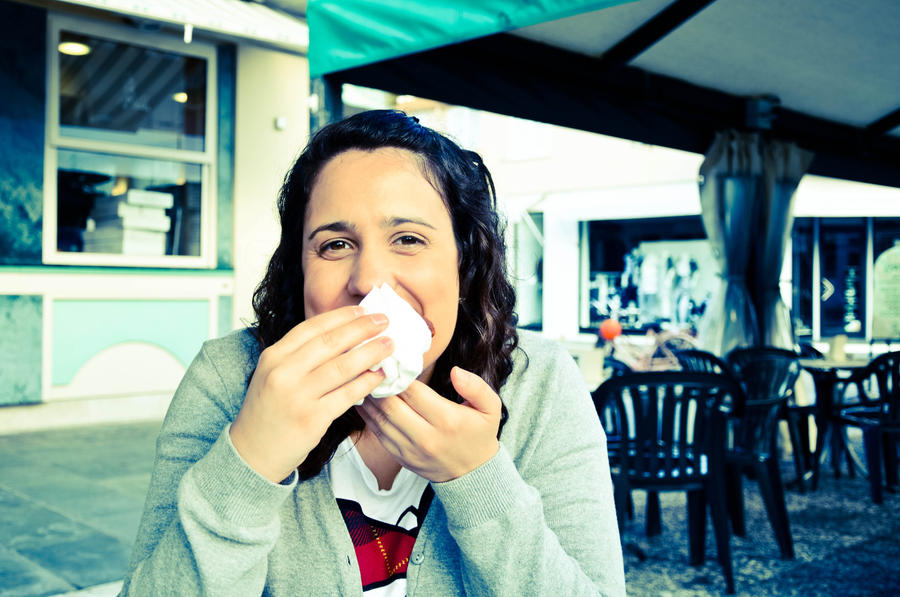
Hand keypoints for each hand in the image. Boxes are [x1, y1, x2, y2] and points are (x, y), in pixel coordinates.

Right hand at [230, 306, 393, 482]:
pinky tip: (380, 375)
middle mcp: (283, 373)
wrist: (252, 454)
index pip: (312, 327)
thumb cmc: (269, 411)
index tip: (364, 310)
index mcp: (273, 356)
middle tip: (385, 321)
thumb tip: (343, 336)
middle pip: (330, 342)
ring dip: (371, 353)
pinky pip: (347, 395)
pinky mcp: (312, 419)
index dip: (341, 316)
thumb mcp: (273, 375)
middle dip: (362, 328)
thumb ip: (300, 356)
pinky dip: (367, 383)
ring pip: (342, 367)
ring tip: (389, 345)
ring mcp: (297, 396)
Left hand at [355, 366, 500, 481]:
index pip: (414, 393)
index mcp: (447, 420)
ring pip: (380, 420)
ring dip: (369, 398)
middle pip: (392, 406)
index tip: (389, 358)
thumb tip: (455, 371)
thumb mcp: (491, 408)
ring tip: (362, 378)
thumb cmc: (479, 434)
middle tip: (370, 364)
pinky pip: (378, 434)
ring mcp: (411, 450)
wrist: (473, 474)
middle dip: (379, 384)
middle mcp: (426, 437)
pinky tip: (364, 399)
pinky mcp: (401, 457)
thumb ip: (476, 387)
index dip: (398, 374)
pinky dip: (368, 416)